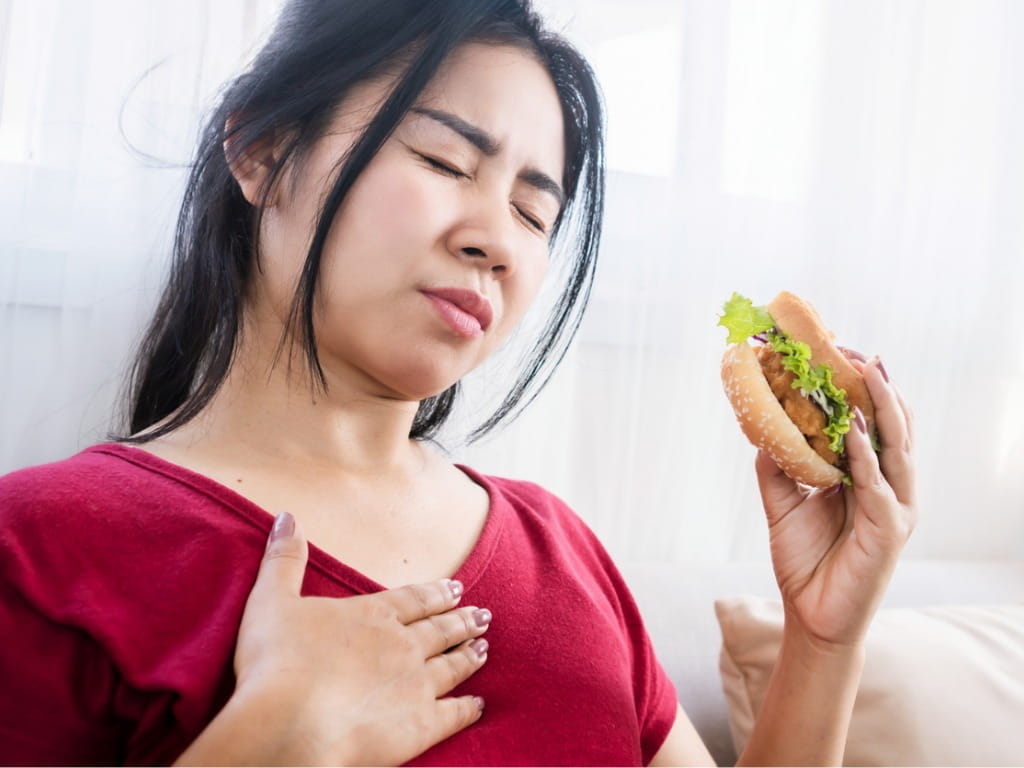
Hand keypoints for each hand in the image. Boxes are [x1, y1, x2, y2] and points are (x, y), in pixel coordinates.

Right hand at [231, 513, 489, 764]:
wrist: (289, 722)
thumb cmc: (275, 663)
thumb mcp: (271, 600)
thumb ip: (284, 559)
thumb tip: (288, 517)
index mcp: (372, 614)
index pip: (413, 599)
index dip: (436, 593)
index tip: (456, 588)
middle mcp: (402, 645)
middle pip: (439, 629)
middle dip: (462, 620)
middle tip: (484, 615)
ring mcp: (416, 685)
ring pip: (452, 665)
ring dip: (469, 655)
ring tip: (484, 647)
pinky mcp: (420, 726)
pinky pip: (452, 714)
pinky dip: (467, 708)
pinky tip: (478, 705)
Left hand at [755, 353, 916, 647]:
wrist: (810, 615)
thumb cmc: (805, 560)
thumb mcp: (783, 502)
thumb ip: (778, 465)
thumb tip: (762, 427)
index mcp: (869, 478)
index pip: (874, 423)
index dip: (863, 389)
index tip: (843, 354)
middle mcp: (889, 488)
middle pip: (894, 427)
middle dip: (880, 387)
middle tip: (861, 353)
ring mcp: (895, 508)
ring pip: (897, 448)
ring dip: (883, 409)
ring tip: (869, 374)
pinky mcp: (891, 530)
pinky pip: (879, 486)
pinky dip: (867, 456)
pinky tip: (854, 430)